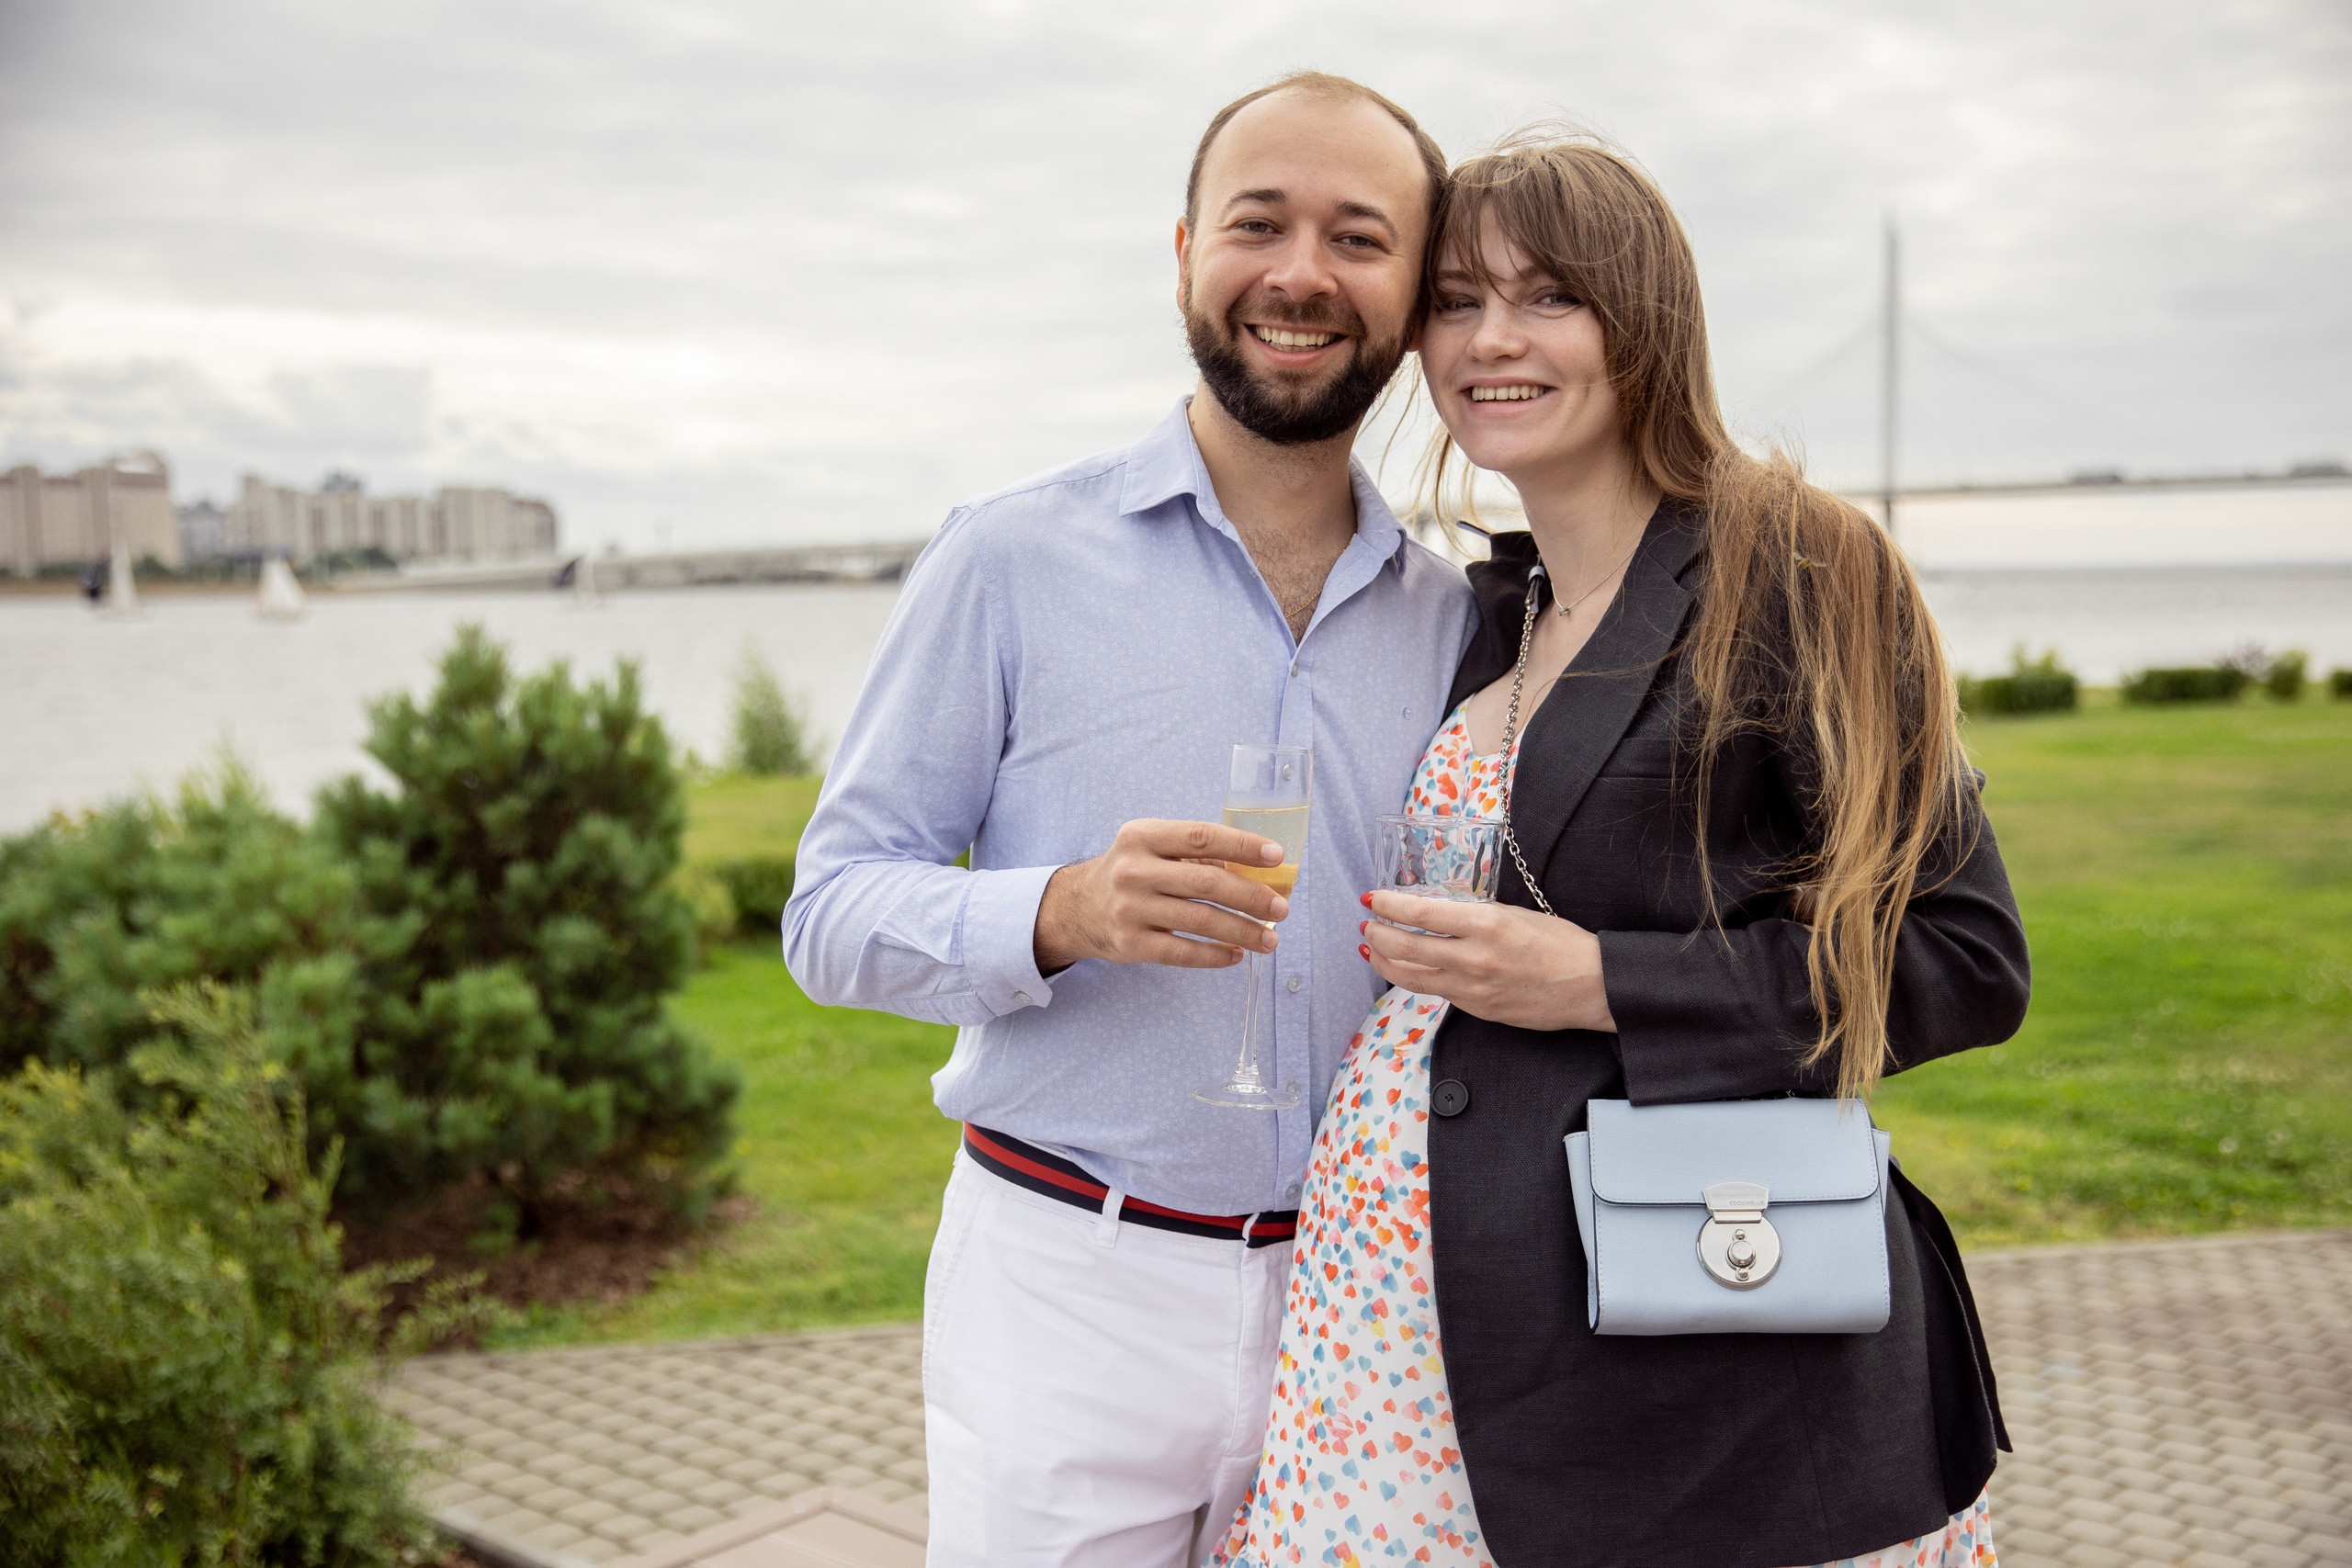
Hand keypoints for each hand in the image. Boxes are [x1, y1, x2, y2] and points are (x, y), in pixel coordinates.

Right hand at [1034, 819, 1290, 972]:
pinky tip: (1236, 954)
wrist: (1077, 908)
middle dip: (1252, 897)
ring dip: (1243, 931)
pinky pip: (1184, 953)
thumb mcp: (1151, 849)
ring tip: (1269, 939)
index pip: (1201, 837)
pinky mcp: (1131, 944)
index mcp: (1142, 836)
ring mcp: (1130, 909)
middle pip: (1207, 883)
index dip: (1242, 846)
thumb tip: (1257, 871)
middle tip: (1281, 909)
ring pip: (1201, 922)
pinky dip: (1216, 955)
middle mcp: (1133, 870)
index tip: (1276, 857)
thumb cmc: (1131, 873)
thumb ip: (1195, 855)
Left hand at [1357, 890, 1616, 1032]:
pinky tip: (1407, 969)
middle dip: (1377, 935)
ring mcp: (1473, 989)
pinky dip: (1415, 978)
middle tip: (1366, 925)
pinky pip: (1438, 991)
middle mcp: (1474, 958)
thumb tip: (1436, 914)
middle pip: (1406, 948)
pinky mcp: (1478, 1010)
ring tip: (1372, 949)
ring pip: (1412, 977)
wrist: (1592, 986)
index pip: (1420, 915)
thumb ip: (1473, 916)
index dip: (1388, 906)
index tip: (1371, 898)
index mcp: (1486, 925)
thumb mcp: (1514, 914)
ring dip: (1385, 961)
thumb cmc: (1561, 943)